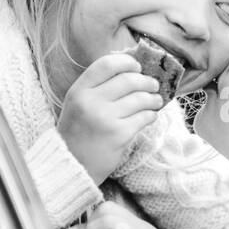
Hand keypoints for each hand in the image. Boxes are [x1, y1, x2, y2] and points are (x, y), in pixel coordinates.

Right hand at [58, 53, 164, 184]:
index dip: (126, 62)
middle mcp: (91, 102)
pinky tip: (150, 116)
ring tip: (156, 100)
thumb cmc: (78, 132)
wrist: (72, 166)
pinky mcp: (119, 134)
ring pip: (140, 98)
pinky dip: (151, 115)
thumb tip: (131, 69)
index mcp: (78, 90)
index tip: (137, 67)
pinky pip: (143, 117)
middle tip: (153, 85)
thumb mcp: (78, 104)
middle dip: (146, 81)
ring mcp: (106, 118)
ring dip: (152, 98)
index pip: (106, 64)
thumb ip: (98, 87)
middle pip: (128, 80)